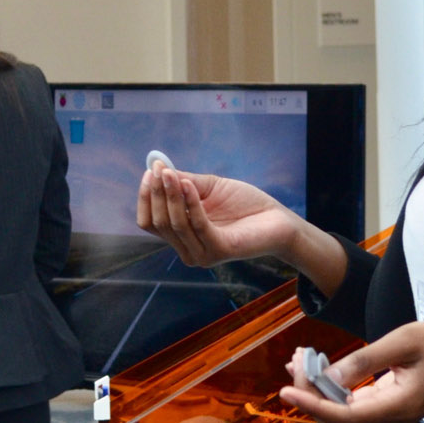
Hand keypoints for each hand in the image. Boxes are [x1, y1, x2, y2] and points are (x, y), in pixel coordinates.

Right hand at [136, 165, 301, 268]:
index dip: (146, 198)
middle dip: (157, 194)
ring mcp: (202, 253)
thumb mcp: (209, 187)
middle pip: (159, 223)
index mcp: (182, 236)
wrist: (278, 219)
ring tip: (172, 174)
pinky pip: (198, 225)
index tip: (150, 173)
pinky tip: (189, 184)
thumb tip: (157, 169)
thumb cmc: (245, 204)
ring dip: (171, 196)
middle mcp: (188, 249)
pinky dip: (190, 202)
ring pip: (175, 224)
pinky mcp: (219, 250)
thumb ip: (184, 181)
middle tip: (160, 171)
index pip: (149, 222)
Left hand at [276, 321, 423, 422]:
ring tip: (299, 361)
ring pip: (342, 415)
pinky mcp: (387, 408)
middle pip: (337, 419)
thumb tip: (328, 375)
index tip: (286, 390)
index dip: (311, 405)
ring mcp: (389, 417)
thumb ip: (366, 359)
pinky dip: (332, 390)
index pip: (344, 416)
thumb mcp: (405, 341)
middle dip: (310, 394)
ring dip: (318, 392)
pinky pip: (352, 406)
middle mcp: (391, 420)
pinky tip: (317, 368)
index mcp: (398, 407)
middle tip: (295, 361)